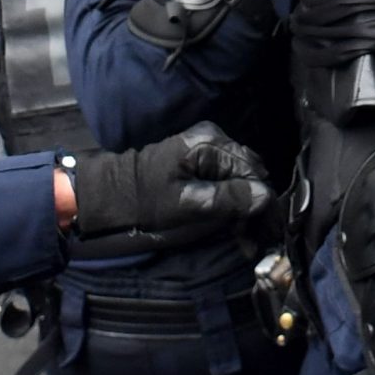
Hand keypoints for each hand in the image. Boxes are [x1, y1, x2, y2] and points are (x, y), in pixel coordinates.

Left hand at [68, 124, 275, 241]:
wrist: (109, 196)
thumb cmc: (145, 201)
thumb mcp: (186, 204)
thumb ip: (227, 199)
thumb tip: (266, 197)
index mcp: (211, 143)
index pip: (254, 172)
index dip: (261, 203)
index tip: (264, 232)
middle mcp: (215, 136)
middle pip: (251, 172)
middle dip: (254, 204)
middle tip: (252, 237)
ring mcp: (209, 144)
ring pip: (243, 175)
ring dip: (244, 203)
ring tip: (242, 233)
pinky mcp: (202, 155)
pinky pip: (229, 175)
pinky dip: (232, 197)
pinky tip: (231, 218)